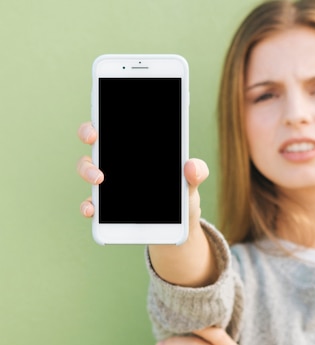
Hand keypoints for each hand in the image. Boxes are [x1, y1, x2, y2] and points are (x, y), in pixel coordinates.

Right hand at [76, 121, 208, 228]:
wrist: (179, 223)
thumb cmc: (182, 194)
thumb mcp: (191, 182)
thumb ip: (196, 172)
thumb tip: (191, 166)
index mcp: (133, 148)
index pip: (112, 125)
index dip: (101, 119)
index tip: (99, 123)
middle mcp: (115, 162)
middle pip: (94, 142)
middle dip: (88, 134)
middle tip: (94, 140)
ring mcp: (107, 185)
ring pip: (87, 170)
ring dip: (87, 171)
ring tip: (99, 179)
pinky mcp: (107, 209)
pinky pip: (91, 205)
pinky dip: (88, 206)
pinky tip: (92, 210)